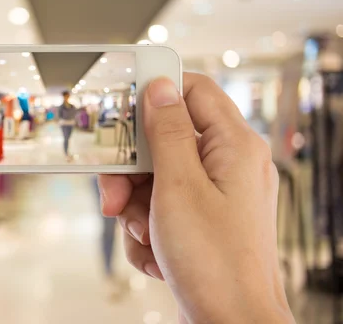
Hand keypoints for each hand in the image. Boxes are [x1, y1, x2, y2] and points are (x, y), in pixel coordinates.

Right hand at [99, 74, 294, 322]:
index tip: (119, 105)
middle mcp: (228, 165)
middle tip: (114, 196)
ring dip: (136, 208)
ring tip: (145, 235)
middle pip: (163, 141)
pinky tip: (157, 254)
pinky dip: (148, 230)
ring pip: (155, 178)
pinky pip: (160, 208)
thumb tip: (159, 87)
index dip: (154, 92)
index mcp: (234, 146)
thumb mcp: (179, 186)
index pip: (193, 90)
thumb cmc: (215, 263)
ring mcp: (214, 195)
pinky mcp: (200, 221)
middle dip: (132, 172)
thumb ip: (167, 131)